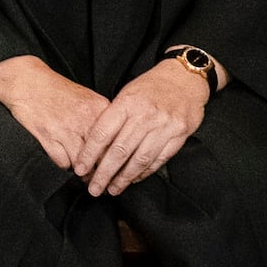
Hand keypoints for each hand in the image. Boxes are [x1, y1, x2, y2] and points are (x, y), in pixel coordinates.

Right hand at [0, 54, 110, 172]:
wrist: (25, 81)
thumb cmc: (55, 90)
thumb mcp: (87, 98)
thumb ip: (102, 118)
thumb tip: (115, 142)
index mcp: (100, 109)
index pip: (118, 142)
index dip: (119, 159)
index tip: (118, 169)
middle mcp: (86, 120)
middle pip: (103, 156)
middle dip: (103, 171)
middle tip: (103, 180)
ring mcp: (66, 129)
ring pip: (84, 164)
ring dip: (84, 173)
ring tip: (85, 176)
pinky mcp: (48, 137)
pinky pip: (63, 163)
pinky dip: (65, 165)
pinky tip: (65, 161)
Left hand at [72, 58, 211, 197]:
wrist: (185, 78)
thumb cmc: (151, 86)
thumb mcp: (126, 93)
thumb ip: (113, 116)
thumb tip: (95, 142)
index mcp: (126, 104)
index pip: (102, 133)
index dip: (89, 154)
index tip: (81, 169)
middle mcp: (145, 116)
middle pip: (119, 151)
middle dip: (104, 173)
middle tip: (94, 188)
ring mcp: (164, 126)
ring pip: (140, 159)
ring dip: (124, 178)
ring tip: (113, 189)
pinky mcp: (179, 135)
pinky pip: (159, 159)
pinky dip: (145, 172)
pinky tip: (134, 179)